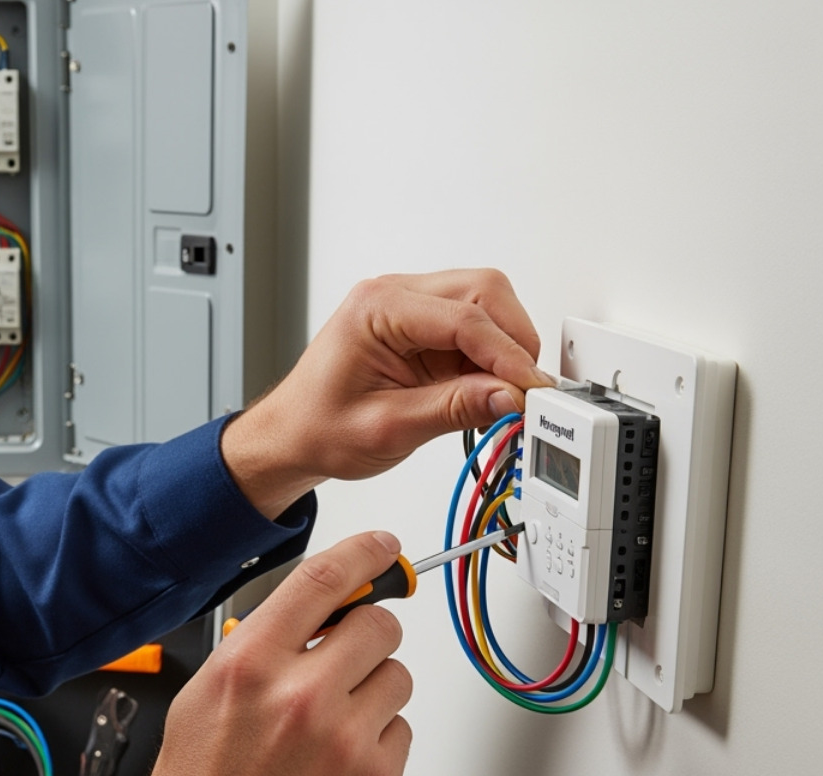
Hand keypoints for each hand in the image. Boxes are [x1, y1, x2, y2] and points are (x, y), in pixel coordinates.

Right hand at [93, 532, 413, 775]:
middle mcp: (300, 696)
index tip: (382, 547)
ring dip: (372, 691)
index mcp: (250, 664)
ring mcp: (343, 741)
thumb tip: (313, 614)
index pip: (324, 580)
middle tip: (347, 658)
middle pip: (378, 625)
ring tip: (331, 723)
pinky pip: (401, 732)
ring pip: (397, 678)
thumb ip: (258, 647)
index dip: (363, 553)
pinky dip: (377, 741)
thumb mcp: (203, 696)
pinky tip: (336, 763)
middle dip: (368, 635)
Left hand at [222, 268, 553, 517]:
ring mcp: (408, 306)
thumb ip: (453, 409)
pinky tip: (484, 390)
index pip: (465, 318)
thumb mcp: (388, 429)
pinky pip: (472, 327)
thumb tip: (510, 396)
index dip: (508, 356)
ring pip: (486, 304)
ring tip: (502, 395)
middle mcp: (393, 295)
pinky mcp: (420, 326)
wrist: (291, 436)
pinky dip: (489, 357)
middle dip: (513, 342)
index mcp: (377, 308)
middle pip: (485, 293)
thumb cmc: (318, 428)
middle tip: (524, 391)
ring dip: (504, 348)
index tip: (531, 391)